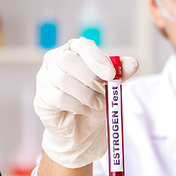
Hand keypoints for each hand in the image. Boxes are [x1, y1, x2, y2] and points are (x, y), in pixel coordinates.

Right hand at [34, 37, 138, 168]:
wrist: (83, 130)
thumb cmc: (96, 101)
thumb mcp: (112, 86)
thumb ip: (122, 73)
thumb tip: (133, 63)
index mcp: (75, 50)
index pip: (82, 45)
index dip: (97, 59)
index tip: (111, 74)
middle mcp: (56, 59)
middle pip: (69, 61)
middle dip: (91, 79)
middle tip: (105, 93)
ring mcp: (45, 77)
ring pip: (63, 80)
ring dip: (87, 95)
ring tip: (98, 103)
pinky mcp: (41, 97)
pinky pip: (59, 98)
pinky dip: (78, 106)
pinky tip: (86, 110)